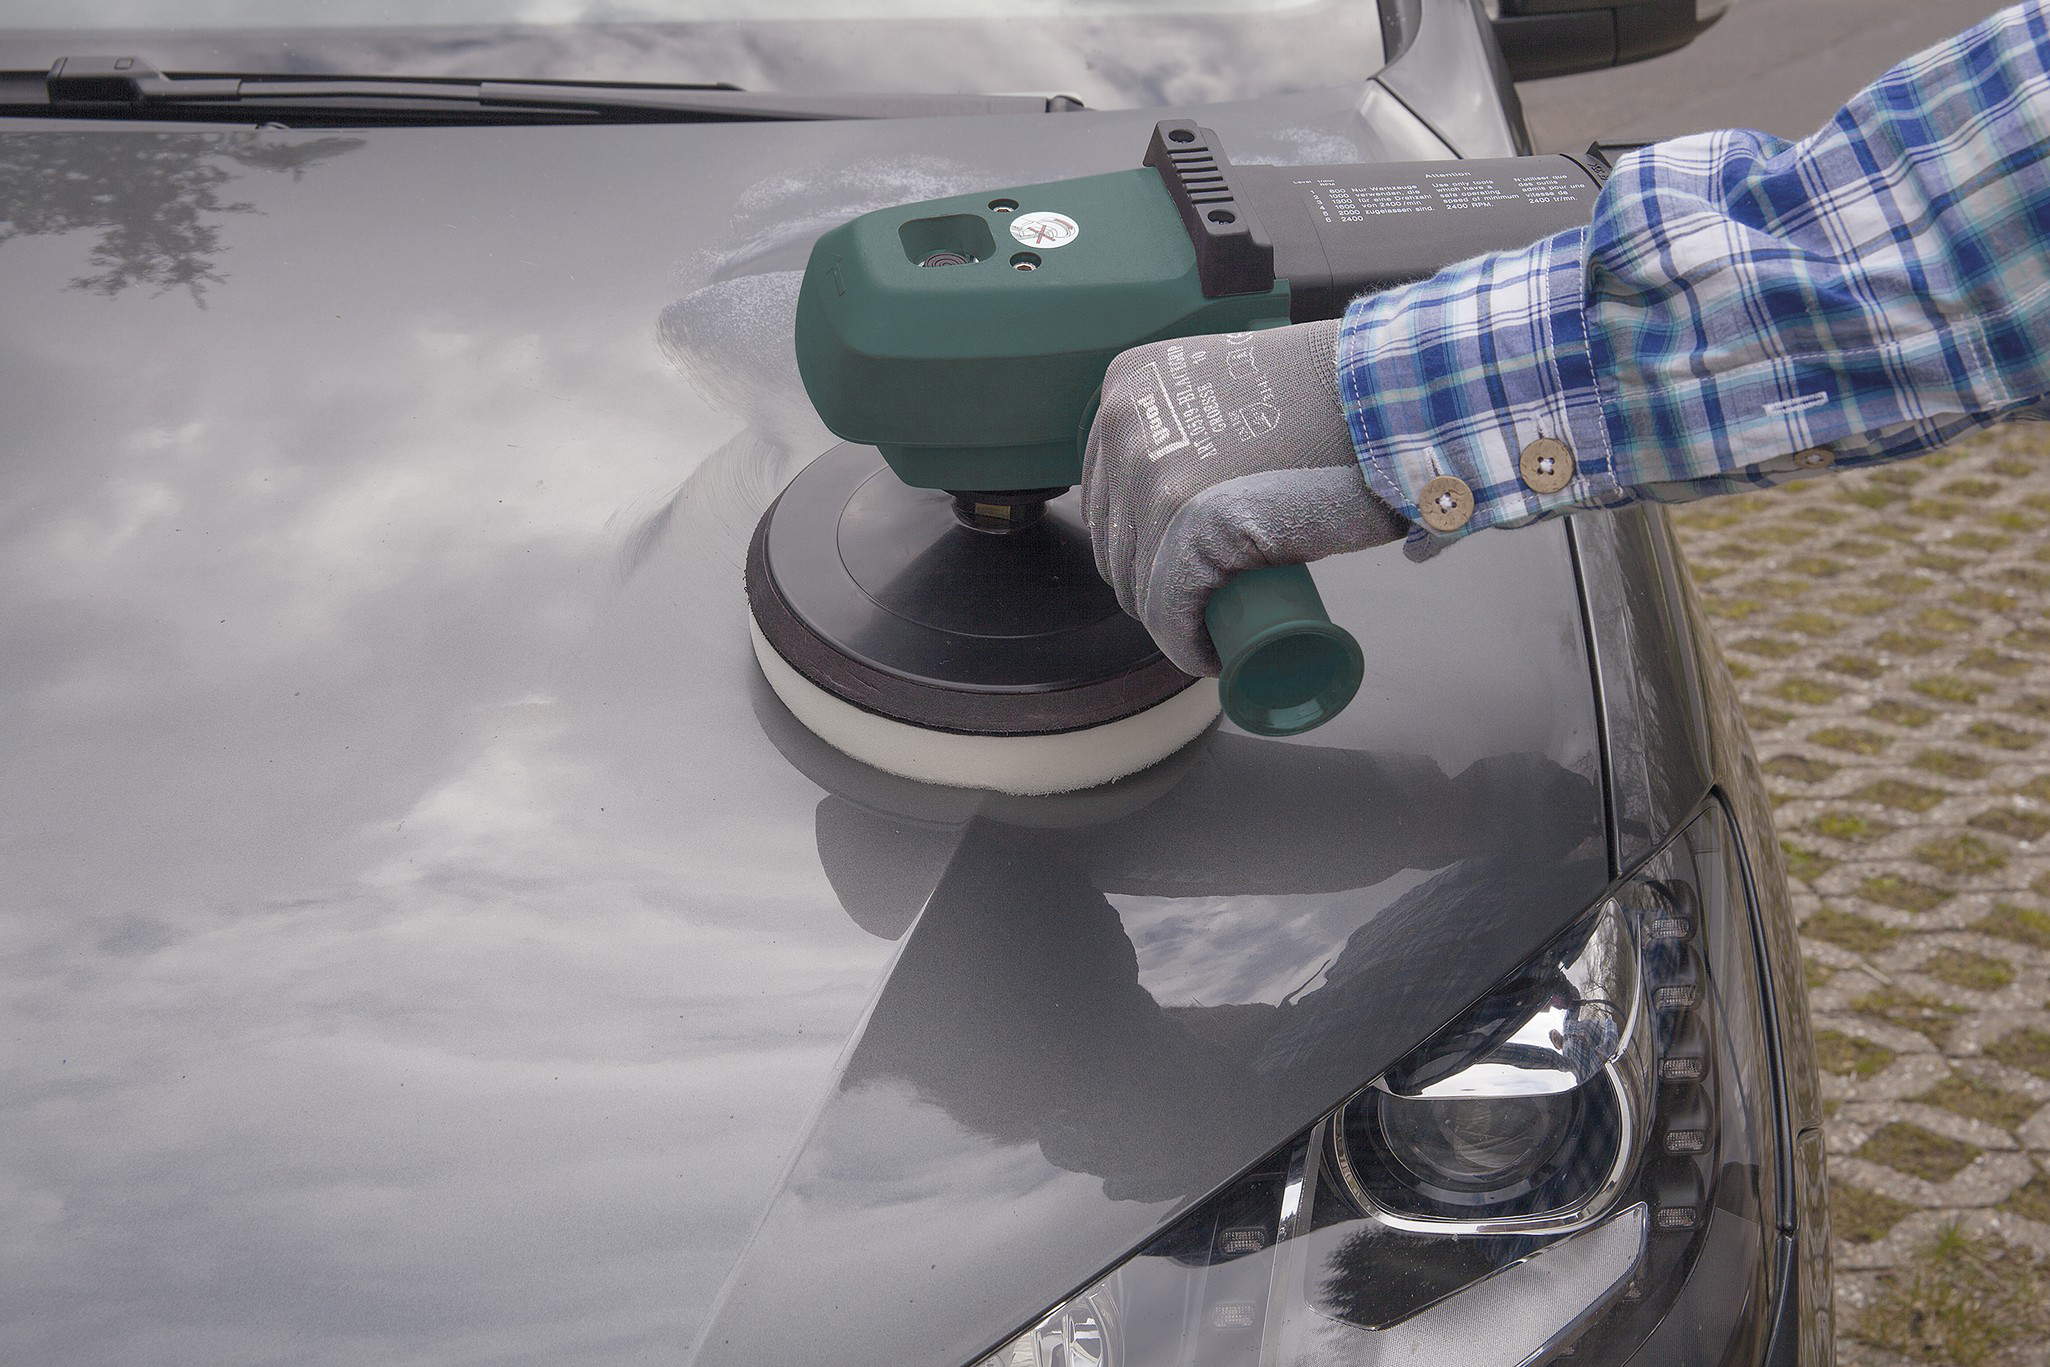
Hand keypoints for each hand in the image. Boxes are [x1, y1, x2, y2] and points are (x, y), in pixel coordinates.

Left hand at [1081, 319, 1409, 675]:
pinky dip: (1187, 643)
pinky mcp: (1184, 518)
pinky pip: (1166, 607)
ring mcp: (1149, 469)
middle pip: (1116, 540)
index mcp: (1130, 385)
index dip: (1140, 546)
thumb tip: (1189, 474)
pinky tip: (1213, 653)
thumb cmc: (1334, 393)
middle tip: (1209, 603)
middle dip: (1154, 584)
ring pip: (1137, 581)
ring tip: (1220, 624)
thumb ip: (1200, 417)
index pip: (1109, 497)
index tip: (1180, 571)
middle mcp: (1126, 421)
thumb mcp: (1237, 385)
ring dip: (1173, 615)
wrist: (1389, 393)